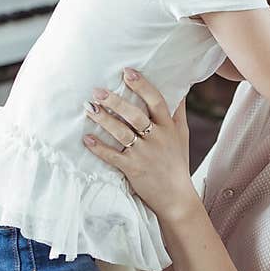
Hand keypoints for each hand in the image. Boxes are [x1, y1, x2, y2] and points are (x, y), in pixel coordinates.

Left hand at [83, 70, 194, 220]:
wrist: (177, 198)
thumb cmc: (177, 163)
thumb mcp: (182, 135)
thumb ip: (178, 112)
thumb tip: (180, 88)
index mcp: (168, 128)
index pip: (156, 101)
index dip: (142, 86)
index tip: (127, 72)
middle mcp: (157, 139)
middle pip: (135, 116)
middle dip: (115, 102)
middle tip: (98, 91)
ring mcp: (144, 155)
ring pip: (122, 133)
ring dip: (104, 120)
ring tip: (89, 108)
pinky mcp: (133, 169)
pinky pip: (113, 156)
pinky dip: (99, 148)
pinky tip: (87, 139)